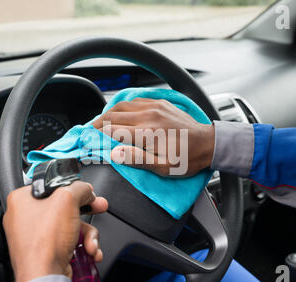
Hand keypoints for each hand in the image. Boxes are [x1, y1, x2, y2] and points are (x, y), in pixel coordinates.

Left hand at [3, 182, 108, 281]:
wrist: (44, 276)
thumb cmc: (44, 241)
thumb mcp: (67, 199)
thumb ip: (80, 188)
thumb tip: (86, 190)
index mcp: (22, 200)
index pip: (52, 186)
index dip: (72, 188)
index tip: (86, 192)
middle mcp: (25, 218)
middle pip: (64, 207)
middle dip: (86, 211)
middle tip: (98, 207)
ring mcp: (36, 237)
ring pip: (70, 226)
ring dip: (87, 234)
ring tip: (91, 242)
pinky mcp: (46, 253)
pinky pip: (69, 242)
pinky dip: (82, 246)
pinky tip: (89, 251)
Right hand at [93, 98, 214, 175]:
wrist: (208, 143)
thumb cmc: (187, 159)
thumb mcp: (163, 167)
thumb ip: (137, 159)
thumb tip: (114, 153)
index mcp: (147, 132)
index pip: (112, 130)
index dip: (97, 135)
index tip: (88, 139)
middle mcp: (148, 115)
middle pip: (113, 115)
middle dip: (98, 123)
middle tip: (89, 131)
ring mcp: (154, 106)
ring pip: (122, 105)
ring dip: (109, 112)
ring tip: (101, 122)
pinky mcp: (160, 102)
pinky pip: (135, 100)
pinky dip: (123, 106)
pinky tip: (120, 112)